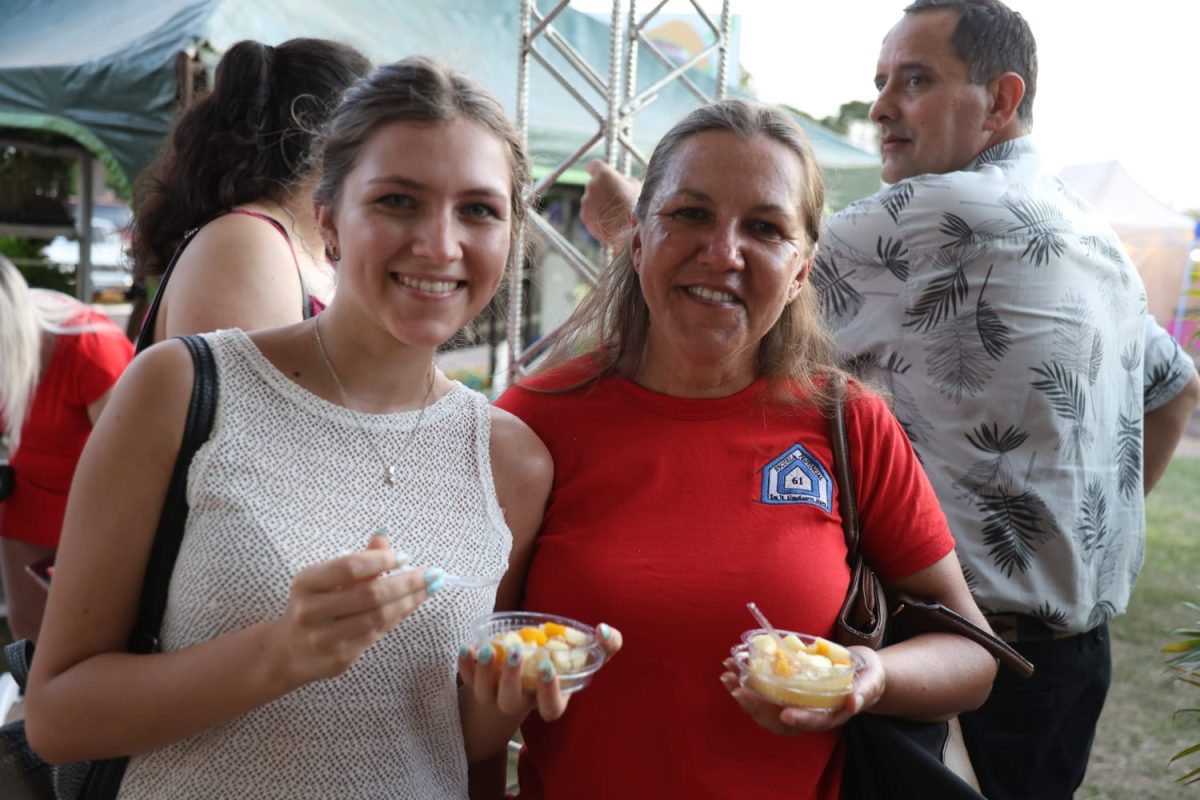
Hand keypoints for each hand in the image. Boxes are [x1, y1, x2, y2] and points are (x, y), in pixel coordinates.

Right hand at [266, 533, 435, 688]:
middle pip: (370, 594)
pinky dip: (399, 617)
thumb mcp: (327, 578)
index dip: (380, 559)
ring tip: (430, 588)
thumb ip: (358, 559)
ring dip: (410, 601)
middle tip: (432, 574)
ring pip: (378, 617)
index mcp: (306, 583)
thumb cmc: (315, 605)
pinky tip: (413, 604)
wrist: (288, 651)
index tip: (404, 556)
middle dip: (407, 582)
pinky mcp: (339, 659)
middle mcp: (311, 612)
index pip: (349, 567)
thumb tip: (384, 537)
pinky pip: (377, 634)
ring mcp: (324, 639)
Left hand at [459, 622, 622, 721]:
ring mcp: (495, 694)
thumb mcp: (588, 656)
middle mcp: (520, 701)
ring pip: (484, 694)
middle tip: (516, 653)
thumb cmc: (562, 661)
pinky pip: (466, 680)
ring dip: (484, 673)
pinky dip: (464, 666)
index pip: (549, 708)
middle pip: (510, 702)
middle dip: (511, 679)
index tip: (547, 667)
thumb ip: (607, 646)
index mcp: (549, 701)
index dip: (548, 692)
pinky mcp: (477, 682)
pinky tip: (468, 647)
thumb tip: (604, 631)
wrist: (527, 670)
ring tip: (487, 649)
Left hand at [579, 160, 639, 244]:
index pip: (593, 165)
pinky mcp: (584, 216)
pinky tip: (608, 220)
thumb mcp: (634, 186)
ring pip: (590, 200)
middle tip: (613, 198)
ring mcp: (586, 202)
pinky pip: (589, 213)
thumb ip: (622, 180)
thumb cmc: (636, 206)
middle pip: (593, 184)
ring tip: (613, 212)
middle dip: (601, 190)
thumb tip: (620, 181)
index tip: (593, 171)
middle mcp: (592, 185)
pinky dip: (595, 216)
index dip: (594, 169)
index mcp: (604, 174)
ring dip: (598, 204)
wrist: (630, 230)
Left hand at [719, 646, 885, 734]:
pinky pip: (761, 693)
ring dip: (743, 695)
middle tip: (739, 692)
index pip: (812, 722)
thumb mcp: (870, 682)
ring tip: (726, 676)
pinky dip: (743, 682)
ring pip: (764, 709)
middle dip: (756, 708)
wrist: (860, 673)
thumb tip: (852, 702)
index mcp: (829, 715)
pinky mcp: (783, 693)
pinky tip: (730, 668)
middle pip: (779, 720)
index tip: (786, 713)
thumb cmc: (867, 678)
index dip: (800, 719)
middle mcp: (808, 714)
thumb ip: (863, 691)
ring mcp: (794, 705)